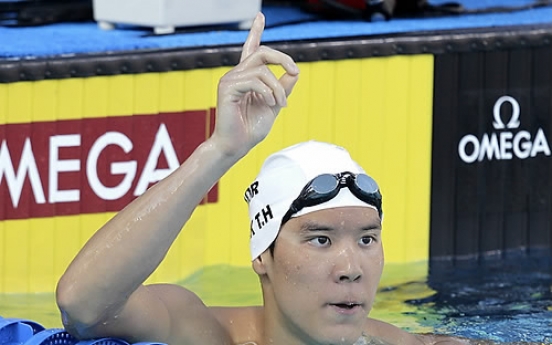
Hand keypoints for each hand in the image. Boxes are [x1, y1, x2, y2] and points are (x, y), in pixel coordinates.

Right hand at [212, 12, 299, 157]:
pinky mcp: (227, 87)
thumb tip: (294, 72)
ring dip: (277, 88)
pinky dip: (268, 93)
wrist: (236, 146)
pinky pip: (255, 81)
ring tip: (279, 104)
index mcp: (247, 77)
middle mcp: (236, 74)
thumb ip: (282, 88)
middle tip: (293, 72)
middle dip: (283, 59)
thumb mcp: (274, 105)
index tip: (260, 15)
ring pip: (263, 70)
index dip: (256, 31)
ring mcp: (230, 79)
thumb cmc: (250, 129)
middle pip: (263, 53)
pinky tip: (269, 104)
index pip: (252, 49)